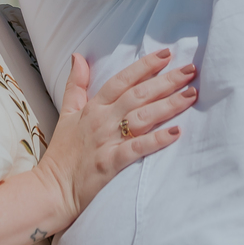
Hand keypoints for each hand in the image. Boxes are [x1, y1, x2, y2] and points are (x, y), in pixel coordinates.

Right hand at [33, 49, 195, 231]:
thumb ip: (75, 85)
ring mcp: (107, 141)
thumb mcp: (66, 113)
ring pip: (142, 117)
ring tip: (191, 94)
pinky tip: (176, 132)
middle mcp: (102, 120)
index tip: (167, 55)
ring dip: (168, 104)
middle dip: (166, 81)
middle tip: (190, 70)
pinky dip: (156, 140)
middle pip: (138, 95)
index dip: (144, 66)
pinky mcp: (111, 163)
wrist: (51, 190)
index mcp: (93, 108)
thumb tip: (78, 56)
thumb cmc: (62, 155)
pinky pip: (137, 148)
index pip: (122, 80)